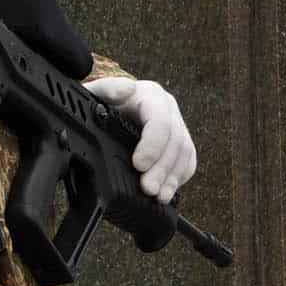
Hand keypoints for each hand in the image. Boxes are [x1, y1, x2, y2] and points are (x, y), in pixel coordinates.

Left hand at [88, 73, 196, 201]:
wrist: (106, 109)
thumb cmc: (101, 102)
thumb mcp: (97, 92)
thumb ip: (107, 88)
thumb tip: (126, 89)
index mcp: (150, 95)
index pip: (160, 121)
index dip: (152, 145)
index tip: (138, 165)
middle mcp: (168, 109)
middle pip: (175, 141)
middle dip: (162, 168)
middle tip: (148, 188)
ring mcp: (176, 126)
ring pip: (185, 154)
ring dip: (171, 178)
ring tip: (158, 196)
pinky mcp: (179, 143)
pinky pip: (188, 162)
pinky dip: (178, 179)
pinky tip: (167, 192)